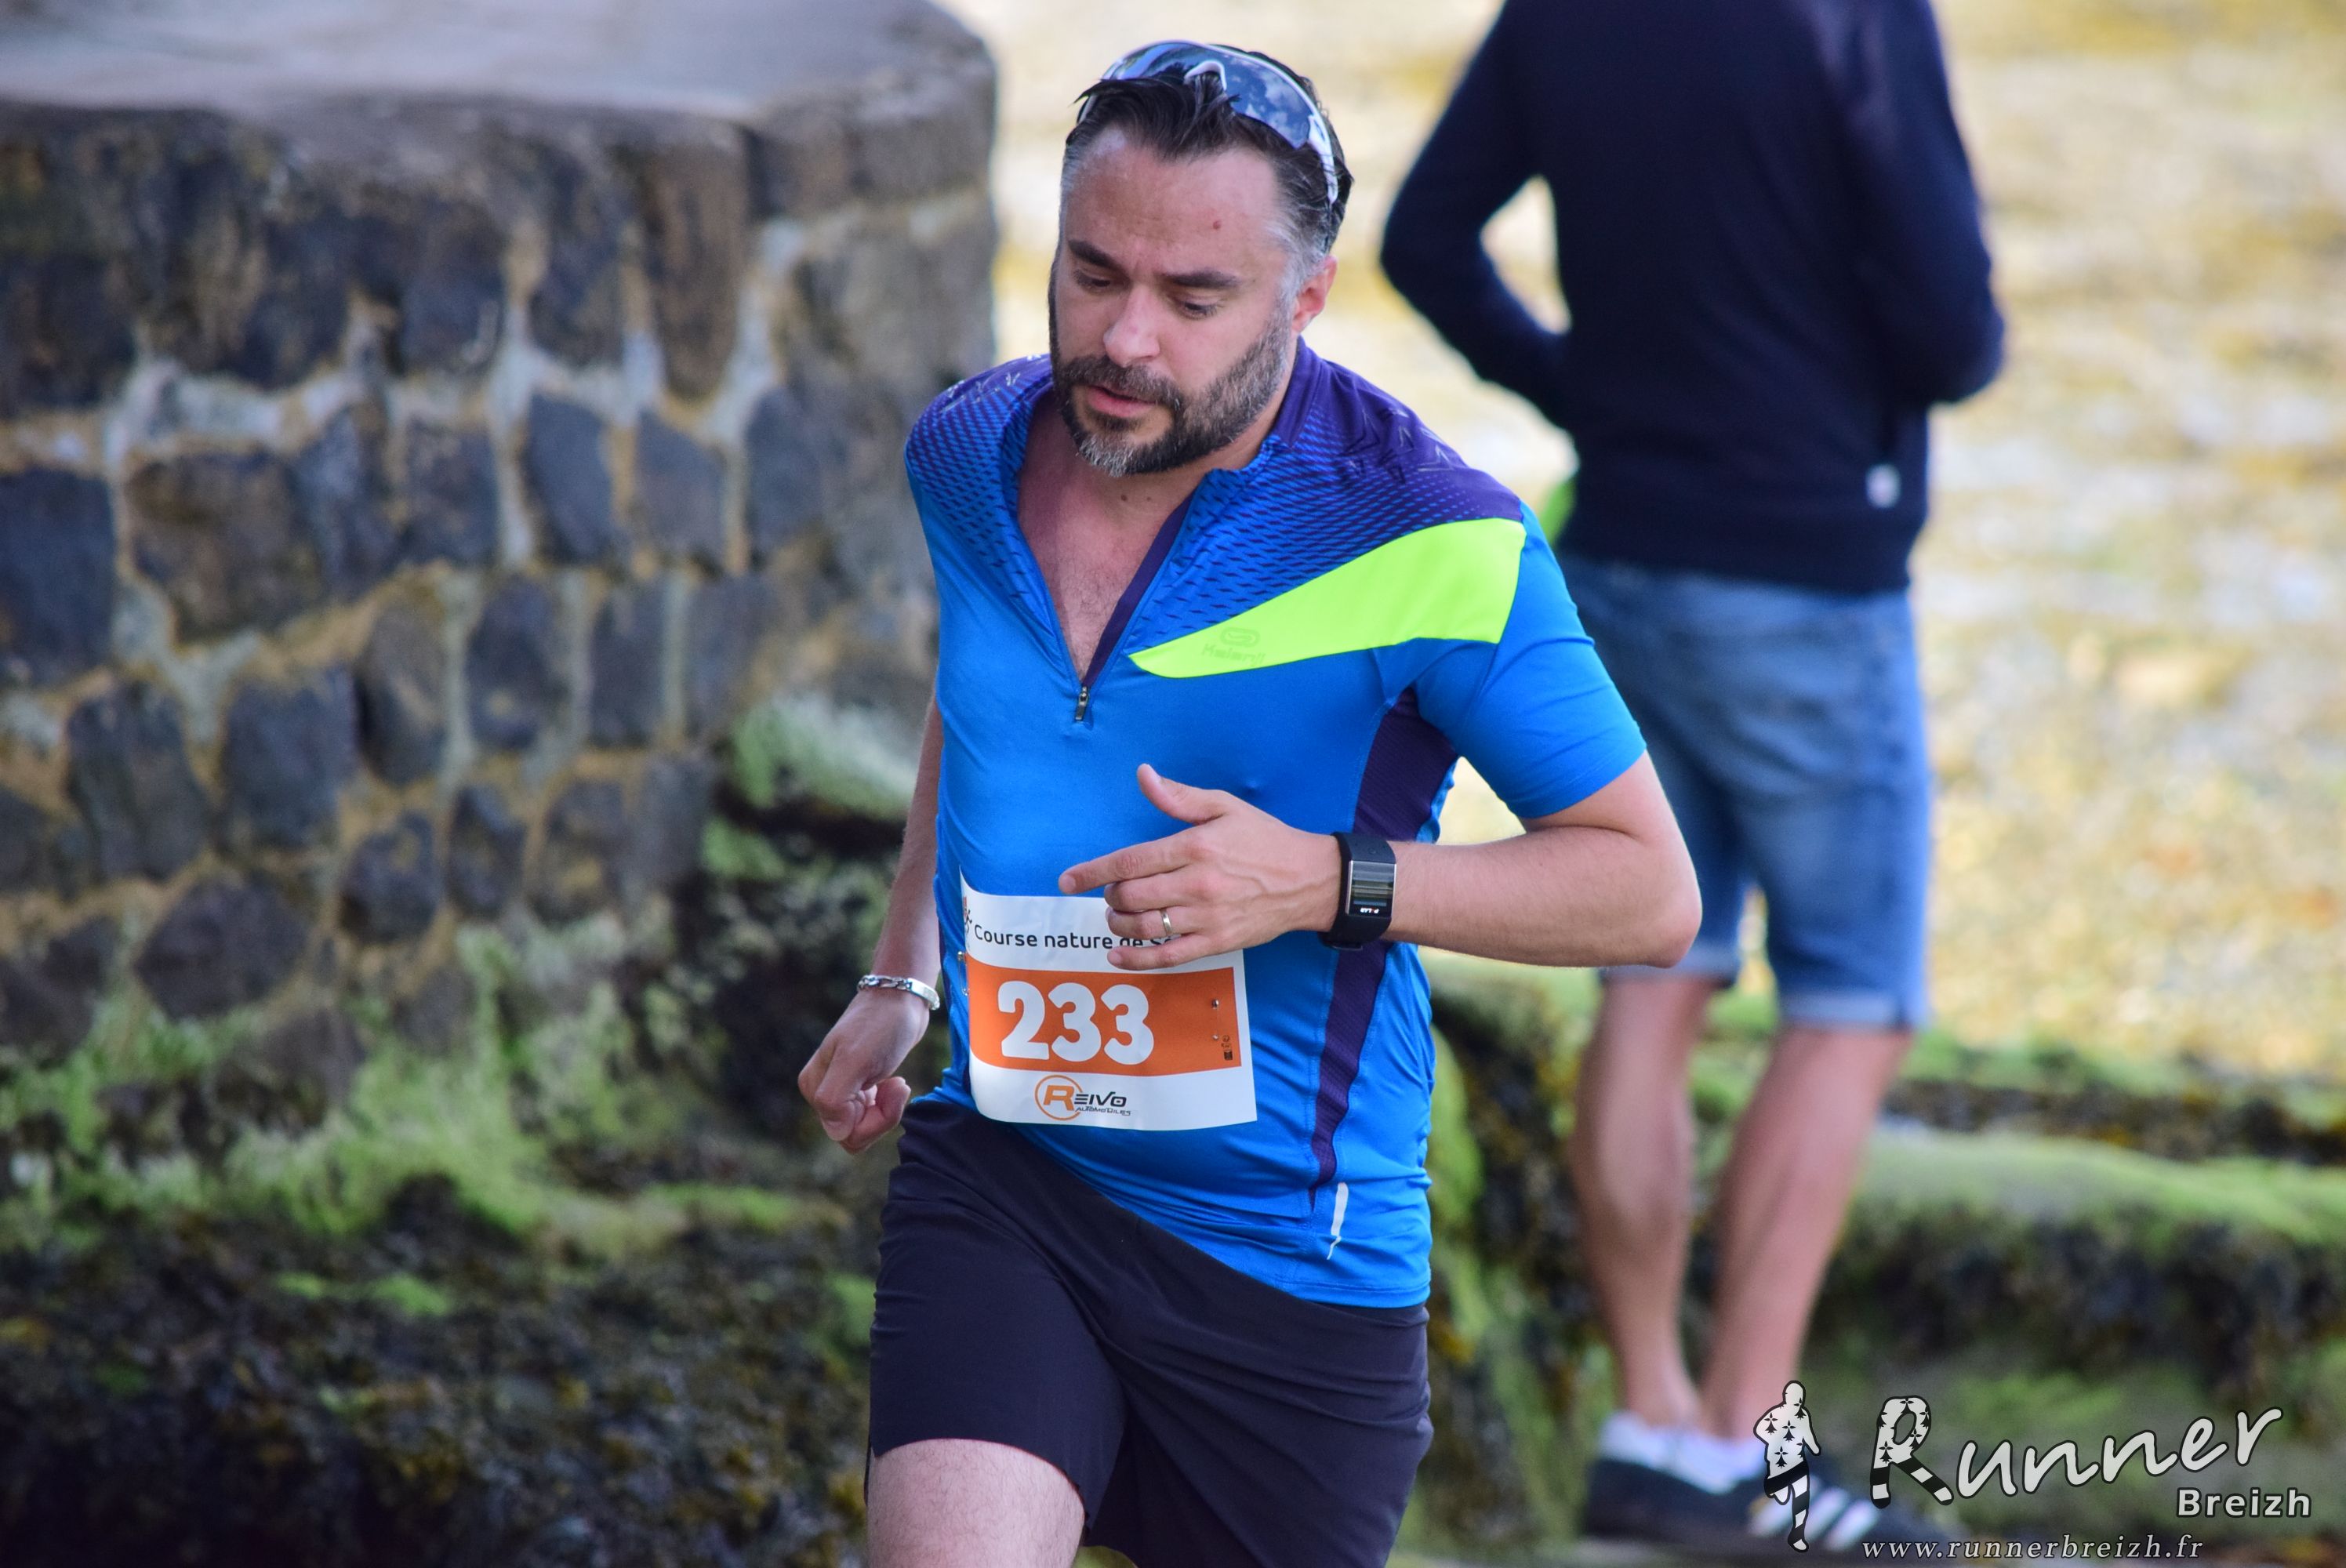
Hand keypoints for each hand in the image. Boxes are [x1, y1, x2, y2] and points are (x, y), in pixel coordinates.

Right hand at [797, 986, 928, 1152]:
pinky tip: (896, 1083)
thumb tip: (835, 1131)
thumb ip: (835, 1098)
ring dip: (887, 1110)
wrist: (901, 999)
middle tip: (899, 1087)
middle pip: (853, 1134)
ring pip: (864, 1127)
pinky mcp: (859, 1088)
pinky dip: (888, 1105)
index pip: (842, 1133)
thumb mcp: (856, 1060)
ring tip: (898, 1084)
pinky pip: (871, 1116)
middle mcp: (823, 1092)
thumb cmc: (880, 1026)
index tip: (891, 1087)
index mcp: (814, 1087)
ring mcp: (841, 1091)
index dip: (873, 1121)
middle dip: (882, 1117)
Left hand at [1057, 763, 1341, 970]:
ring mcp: (1207, 917)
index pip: (1130, 861)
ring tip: (1117, 916)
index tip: (1067, 880)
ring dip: (1118, 924)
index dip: (1093, 872)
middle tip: (1112, 892)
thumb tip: (1143, 775)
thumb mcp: (1224, 807)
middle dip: (1110, 896)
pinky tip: (1117, 955)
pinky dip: (1137, 960)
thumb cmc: (1264, 839)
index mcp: (1195, 847)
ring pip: (1144, 927)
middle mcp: (1197, 884)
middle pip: (1131, 896)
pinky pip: (1168, 956)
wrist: (1308, 879)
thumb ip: (1178, 797)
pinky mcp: (1217, 942)